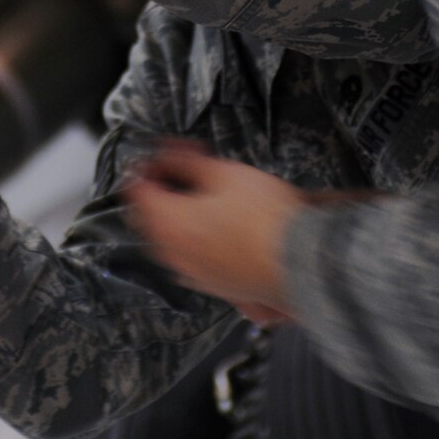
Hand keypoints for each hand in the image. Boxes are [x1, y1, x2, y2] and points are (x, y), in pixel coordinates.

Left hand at [122, 144, 309, 317]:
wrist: (302, 262)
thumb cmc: (267, 221)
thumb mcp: (224, 173)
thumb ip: (186, 161)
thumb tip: (168, 153)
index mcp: (169, 224)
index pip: (136, 189)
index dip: (145, 166)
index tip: (157, 154)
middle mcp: (173, 254)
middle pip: (148, 218)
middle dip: (158, 191)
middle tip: (176, 170)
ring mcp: (193, 274)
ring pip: (169, 241)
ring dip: (176, 216)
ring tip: (197, 196)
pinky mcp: (214, 286)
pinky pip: (192, 259)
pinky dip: (195, 240)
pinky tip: (214, 229)